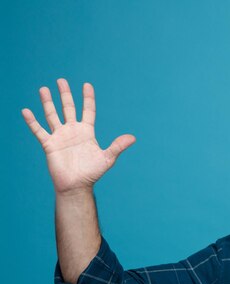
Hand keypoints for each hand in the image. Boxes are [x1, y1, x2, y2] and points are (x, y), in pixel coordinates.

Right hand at [22, 79, 134, 194]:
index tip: (87, 85)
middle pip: (68, 108)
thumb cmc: (92, 173)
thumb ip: (118, 146)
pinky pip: (39, 130)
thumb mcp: (107, 158)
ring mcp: (60, 136)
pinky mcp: (49, 144)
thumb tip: (133, 138)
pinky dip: (32, 121)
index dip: (88, 98)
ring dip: (48, 102)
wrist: (76, 186)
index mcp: (87, 132)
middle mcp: (73, 131)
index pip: (88, 110)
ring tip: (43, 89)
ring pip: (52, 115)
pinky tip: (26, 111)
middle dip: (65, 95)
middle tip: (61, 80)